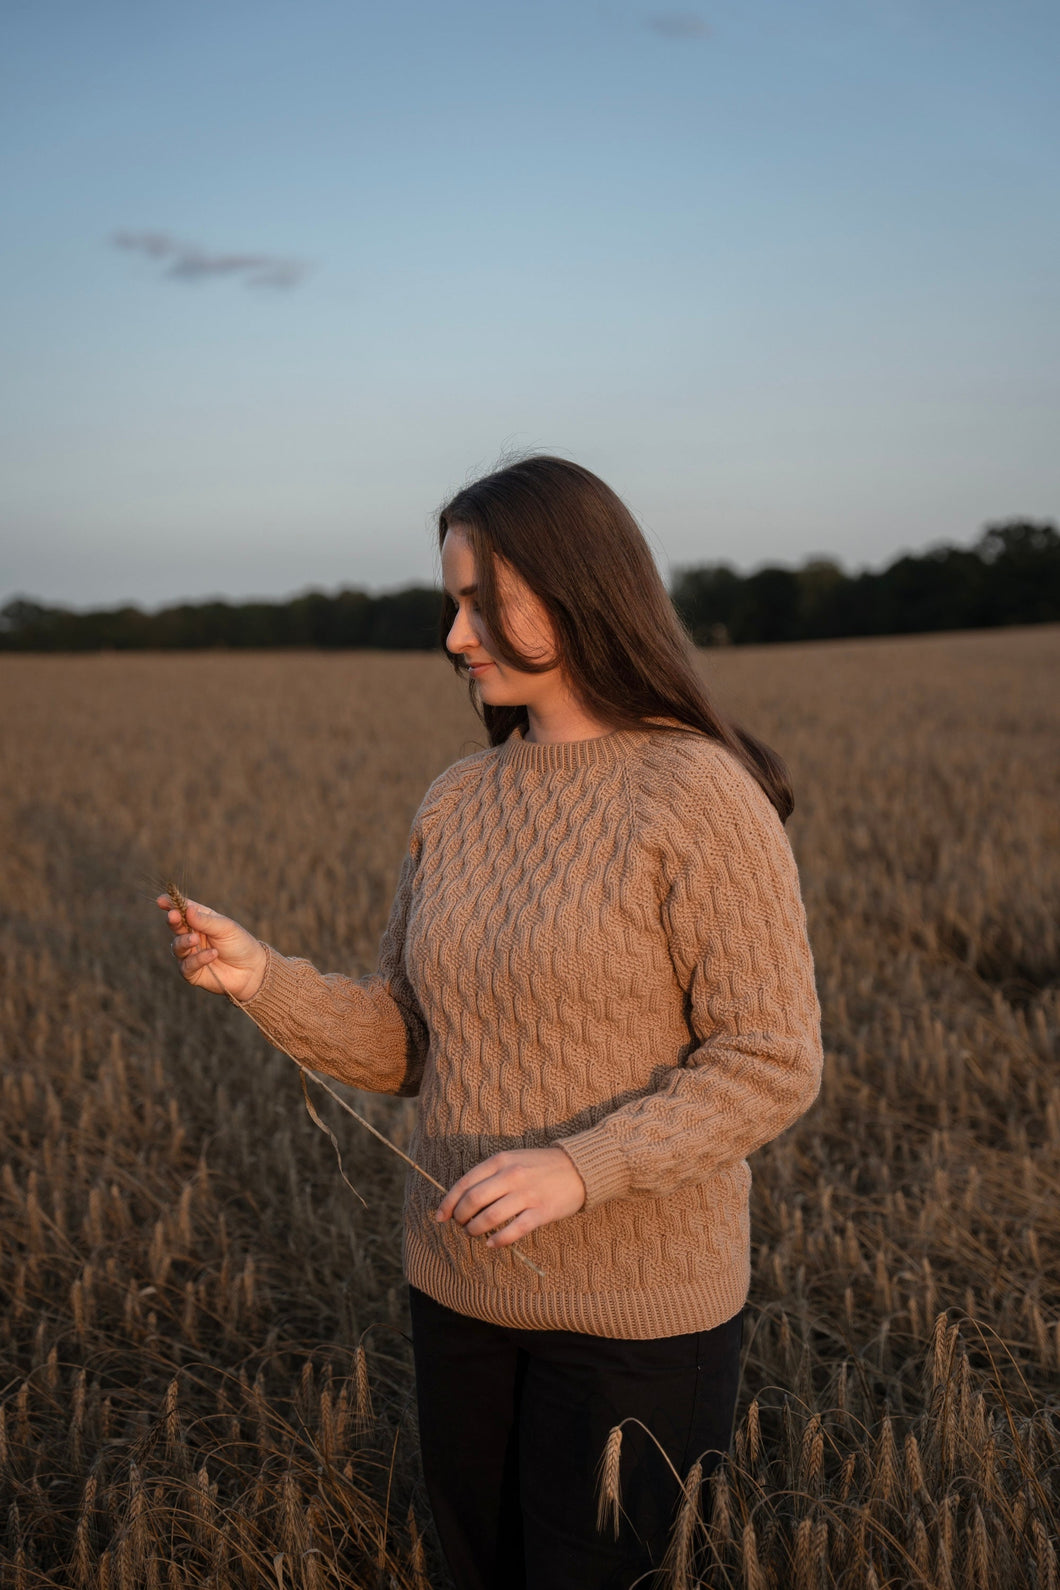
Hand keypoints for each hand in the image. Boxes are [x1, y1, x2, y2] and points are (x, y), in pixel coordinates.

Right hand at [156, 894, 267, 1002]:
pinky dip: (198, 959)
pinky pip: (187, 965)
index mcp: (201, 920)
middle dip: (173, 920)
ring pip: (176, 946)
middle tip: (173, 916)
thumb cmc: (240, 944)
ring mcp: (191, 954)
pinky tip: (212, 954)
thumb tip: (187, 909)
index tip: (161, 900)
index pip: (183, 910)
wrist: (252, 970)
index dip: (171, 904)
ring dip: (184, 941)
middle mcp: (192, 936)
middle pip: (176, 926)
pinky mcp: (192, 972)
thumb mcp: (225, 928)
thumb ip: (205, 921)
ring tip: (196, 939)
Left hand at [435, 1147, 586, 1248]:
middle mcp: (511, 1176)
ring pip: (489, 1218)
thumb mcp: (514, 1159)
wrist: (580, 1168)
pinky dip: (498, 1240)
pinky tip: (492, 1244)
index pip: (465, 1183)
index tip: (440, 1216)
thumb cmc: (542, 1165)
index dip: (448, 1202)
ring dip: (476, 1230)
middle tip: (461, 1225)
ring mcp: (526, 1194)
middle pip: (473, 1201)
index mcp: (501, 1161)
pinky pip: (513, 1230)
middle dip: (461, 1217)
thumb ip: (491, 1174)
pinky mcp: (541, 1211)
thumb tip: (464, 1197)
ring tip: (474, 1234)